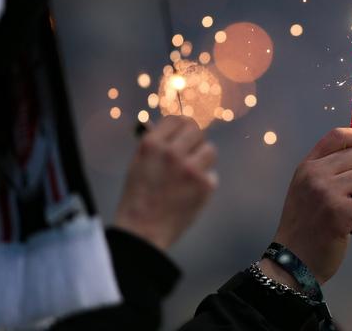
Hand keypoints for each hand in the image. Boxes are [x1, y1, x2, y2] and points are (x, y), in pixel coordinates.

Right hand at [114, 115, 217, 250]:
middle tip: (190, 153)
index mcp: (152, 144)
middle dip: (195, 141)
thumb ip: (157, 143)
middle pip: (197, 130)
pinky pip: (212, 174)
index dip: (182, 125)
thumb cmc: (139, 197)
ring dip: (203, 160)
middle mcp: (171, 152)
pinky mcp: (204, 185)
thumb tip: (175, 125)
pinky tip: (189, 195)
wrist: (142, 232)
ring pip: (210, 149)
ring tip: (189, 176)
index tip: (184, 132)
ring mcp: (190, 168)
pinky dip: (204, 184)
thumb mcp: (139, 163)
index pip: (177, 119)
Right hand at [261, 128, 351, 286]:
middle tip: (351, 197)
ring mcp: (327, 192)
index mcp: (308, 165)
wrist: (292, 260)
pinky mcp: (340, 212)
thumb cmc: (304, 225)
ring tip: (348, 213)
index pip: (337, 135)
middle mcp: (315, 174)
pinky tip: (348, 228)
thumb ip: (327, 169)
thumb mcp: (306, 188)